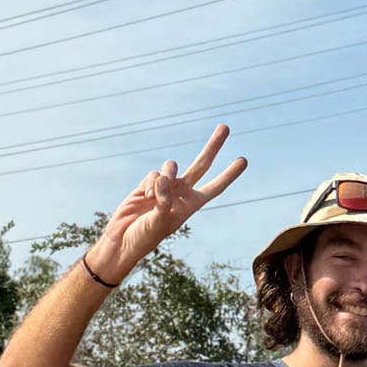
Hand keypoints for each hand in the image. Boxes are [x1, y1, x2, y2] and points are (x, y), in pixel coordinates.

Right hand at [86, 125, 247, 285]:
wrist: (122, 240)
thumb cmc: (144, 237)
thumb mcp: (159, 222)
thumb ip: (164, 200)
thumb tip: (164, 178)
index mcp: (191, 205)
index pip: (215, 187)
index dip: (229, 174)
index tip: (243, 160)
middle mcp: (181, 193)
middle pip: (201, 164)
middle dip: (213, 146)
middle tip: (225, 127)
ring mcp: (165, 187)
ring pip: (172, 166)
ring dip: (167, 174)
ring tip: (155, 195)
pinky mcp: (147, 184)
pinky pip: (153, 174)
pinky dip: (149, 183)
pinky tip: (143, 197)